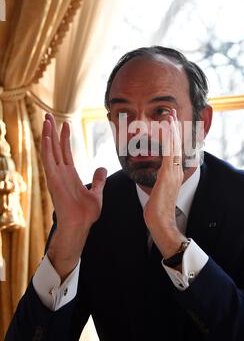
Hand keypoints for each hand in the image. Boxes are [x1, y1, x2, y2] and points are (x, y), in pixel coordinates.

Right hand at [41, 113, 106, 278]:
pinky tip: (46, 136)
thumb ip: (98, 181)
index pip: (65, 152)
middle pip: (55, 147)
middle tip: (48, 115)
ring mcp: (56, 176)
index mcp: (70, 175)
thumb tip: (102, 168)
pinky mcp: (53, 180)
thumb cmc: (87, 214)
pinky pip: (48, 161)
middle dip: (52, 131)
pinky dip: (46, 148)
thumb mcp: (97, 193)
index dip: (65, 137)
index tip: (65, 124)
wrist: (81, 225)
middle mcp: (60, 173)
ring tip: (46, 120)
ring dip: (47, 135)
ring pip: (50, 151)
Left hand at [143, 109, 185, 257]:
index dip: (172, 135)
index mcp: (173, 173)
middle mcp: (176, 170)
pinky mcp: (168, 175)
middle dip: (174, 127)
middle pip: (176, 144)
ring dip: (172, 129)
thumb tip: (157, 177)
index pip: (174, 150)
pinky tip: (167, 130)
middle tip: (172, 111)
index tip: (170, 122)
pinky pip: (169, 154)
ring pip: (174, 146)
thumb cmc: (157, 210)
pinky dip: (169, 140)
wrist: (161, 223)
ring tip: (171, 114)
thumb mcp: (158, 191)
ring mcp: (173, 172)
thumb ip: (159, 181)